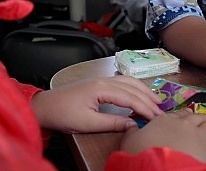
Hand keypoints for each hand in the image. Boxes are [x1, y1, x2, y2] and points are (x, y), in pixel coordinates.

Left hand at [31, 76, 163, 132]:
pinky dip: (133, 88)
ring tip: (155, 101)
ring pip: (127, 82)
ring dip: (143, 90)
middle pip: (132, 87)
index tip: (157, 119)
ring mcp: (99, 80)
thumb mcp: (89, 123)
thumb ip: (113, 122)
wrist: (44, 107)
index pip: (130, 97)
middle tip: (161, 111)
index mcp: (101, 88)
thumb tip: (133, 123)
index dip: (146, 108)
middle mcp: (103, 80)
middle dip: (148, 98)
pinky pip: (120, 83)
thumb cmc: (63, 114)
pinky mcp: (96, 84)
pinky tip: (137, 94)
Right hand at [120, 110, 205, 164]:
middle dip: (204, 117)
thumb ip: (133, 132)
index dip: (184, 115)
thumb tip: (131, 127)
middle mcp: (184, 124)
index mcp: (165, 120)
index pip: (177, 114)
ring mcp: (199, 136)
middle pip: (197, 117)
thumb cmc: (141, 153)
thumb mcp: (130, 140)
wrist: (157, 166)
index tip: (187, 115)